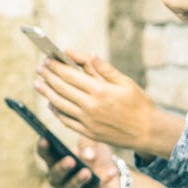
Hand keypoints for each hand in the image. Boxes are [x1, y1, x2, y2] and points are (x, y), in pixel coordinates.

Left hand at [35, 52, 181, 156]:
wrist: (149, 132)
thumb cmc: (140, 105)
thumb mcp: (126, 82)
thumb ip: (103, 68)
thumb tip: (84, 54)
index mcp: (100, 90)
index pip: (69, 74)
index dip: (55, 65)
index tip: (47, 58)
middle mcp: (90, 106)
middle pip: (61, 88)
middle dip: (47, 76)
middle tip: (39, 68)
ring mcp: (87, 121)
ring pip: (59, 104)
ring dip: (46, 92)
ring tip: (37, 83)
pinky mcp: (88, 133)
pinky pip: (66, 120)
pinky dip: (56, 111)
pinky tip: (51, 104)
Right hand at [36, 137, 121, 187]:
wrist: (113, 174)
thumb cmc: (96, 156)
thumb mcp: (94, 145)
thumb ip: (89, 146)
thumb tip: (88, 154)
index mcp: (55, 161)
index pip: (45, 155)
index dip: (43, 148)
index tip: (45, 138)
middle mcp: (57, 178)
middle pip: (55, 174)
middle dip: (62, 168)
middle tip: (70, 160)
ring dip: (78, 180)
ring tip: (87, 172)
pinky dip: (102, 182)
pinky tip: (112, 171)